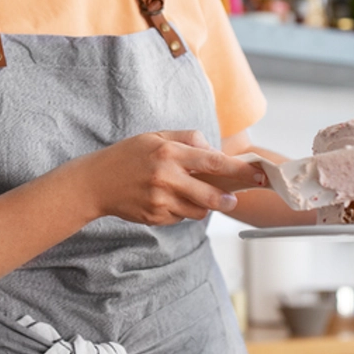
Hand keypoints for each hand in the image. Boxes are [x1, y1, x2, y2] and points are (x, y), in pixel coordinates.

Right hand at [71, 130, 266, 225]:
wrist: (95, 182)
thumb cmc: (127, 156)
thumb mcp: (155, 136)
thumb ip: (187, 139)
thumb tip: (213, 149)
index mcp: (169, 153)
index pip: (214, 162)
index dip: (240, 170)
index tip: (258, 174)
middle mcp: (166, 178)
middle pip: (211, 196)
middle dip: (227, 199)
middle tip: (232, 198)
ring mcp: (160, 200)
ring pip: (198, 211)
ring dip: (202, 206)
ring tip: (189, 193)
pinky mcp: (155, 217)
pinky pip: (180, 217)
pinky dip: (181, 210)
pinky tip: (167, 200)